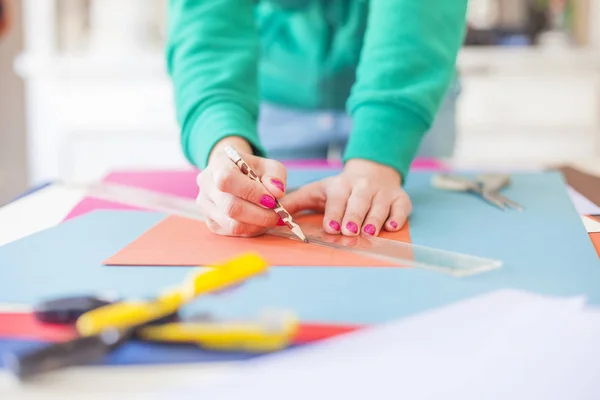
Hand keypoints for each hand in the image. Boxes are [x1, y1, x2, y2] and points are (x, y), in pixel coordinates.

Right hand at [196, 137, 287, 236]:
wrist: (236, 176)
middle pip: (230, 207)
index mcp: (218, 164)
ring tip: (273, 218)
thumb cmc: (254, 170)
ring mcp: (205, 206)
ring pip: (232, 224)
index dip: (251, 192)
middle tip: (279, 214)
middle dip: (260, 214)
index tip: (272, 199)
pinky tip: (261, 221)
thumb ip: (275, 176)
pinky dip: (252, 230)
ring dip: (258, 224)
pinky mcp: (211, 222)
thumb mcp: (269, 166)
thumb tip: (277, 192)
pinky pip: (233, 232)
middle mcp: (206, 185)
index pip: (227, 179)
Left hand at [281, 159, 411, 235]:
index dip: (334, 212)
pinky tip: (391, 226)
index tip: (330, 227)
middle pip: (359, 201)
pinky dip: (397, 217)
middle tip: (349, 231)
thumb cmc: (340, 190)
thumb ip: (295, 202)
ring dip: (374, 219)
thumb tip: (273, 214)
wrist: (373, 171)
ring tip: (368, 232)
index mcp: (341, 185)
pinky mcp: (400, 199)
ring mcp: (383, 193)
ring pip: (380, 205)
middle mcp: (363, 187)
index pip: (337, 197)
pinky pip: (401, 207)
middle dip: (353, 216)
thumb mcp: (315, 191)